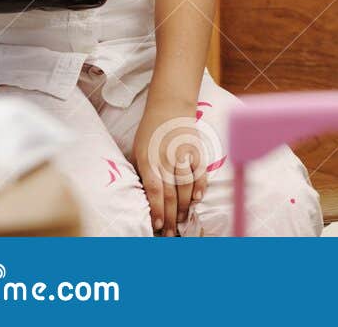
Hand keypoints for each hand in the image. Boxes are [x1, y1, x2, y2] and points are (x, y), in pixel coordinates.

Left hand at [131, 100, 208, 235]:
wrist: (170, 105)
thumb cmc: (150, 130)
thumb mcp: (138, 150)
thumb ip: (142, 172)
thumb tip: (144, 197)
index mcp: (148, 160)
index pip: (154, 191)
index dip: (157, 210)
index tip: (157, 226)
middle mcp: (166, 158)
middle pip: (170, 193)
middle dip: (170, 216)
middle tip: (170, 232)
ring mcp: (183, 154)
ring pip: (186, 186)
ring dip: (184, 206)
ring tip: (181, 220)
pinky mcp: (196, 149)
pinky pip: (200, 172)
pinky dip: (200, 187)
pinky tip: (197, 200)